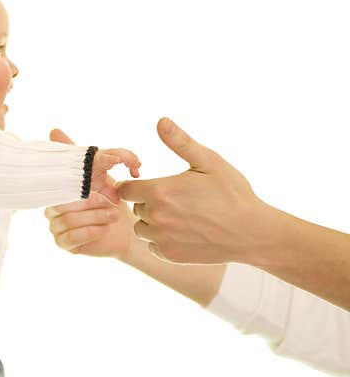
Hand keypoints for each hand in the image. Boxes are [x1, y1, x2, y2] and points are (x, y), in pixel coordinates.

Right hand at [45, 129, 135, 258]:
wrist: (125, 232)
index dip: (80, 184)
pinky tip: (105, 228)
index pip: (59, 183)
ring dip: (96, 216)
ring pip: (68, 220)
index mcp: (58, 190)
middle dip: (93, 202)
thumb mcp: (100, 175)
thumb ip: (85, 155)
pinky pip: (72, 237)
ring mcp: (56, 227)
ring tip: (114, 215)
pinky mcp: (63, 243)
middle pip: (63, 203)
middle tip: (114, 202)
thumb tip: (55, 130)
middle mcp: (53, 208)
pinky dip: (92, 231)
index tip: (105, 184)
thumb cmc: (111, 203)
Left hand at [117, 118, 270, 263]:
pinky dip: (163, 239)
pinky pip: (153, 245)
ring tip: (180, 215)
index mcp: (159, 191)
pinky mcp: (168, 255)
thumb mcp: (209, 162)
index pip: (124, 189)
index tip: (149, 183)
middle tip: (177, 198)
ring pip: (142, 227)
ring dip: (153, 221)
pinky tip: (184, 232)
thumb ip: (180, 142)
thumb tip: (161, 121)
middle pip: (135, 207)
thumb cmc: (232, 193)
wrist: (252, 232)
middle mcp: (155, 217)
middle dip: (149, 201)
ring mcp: (161, 238)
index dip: (135, 185)